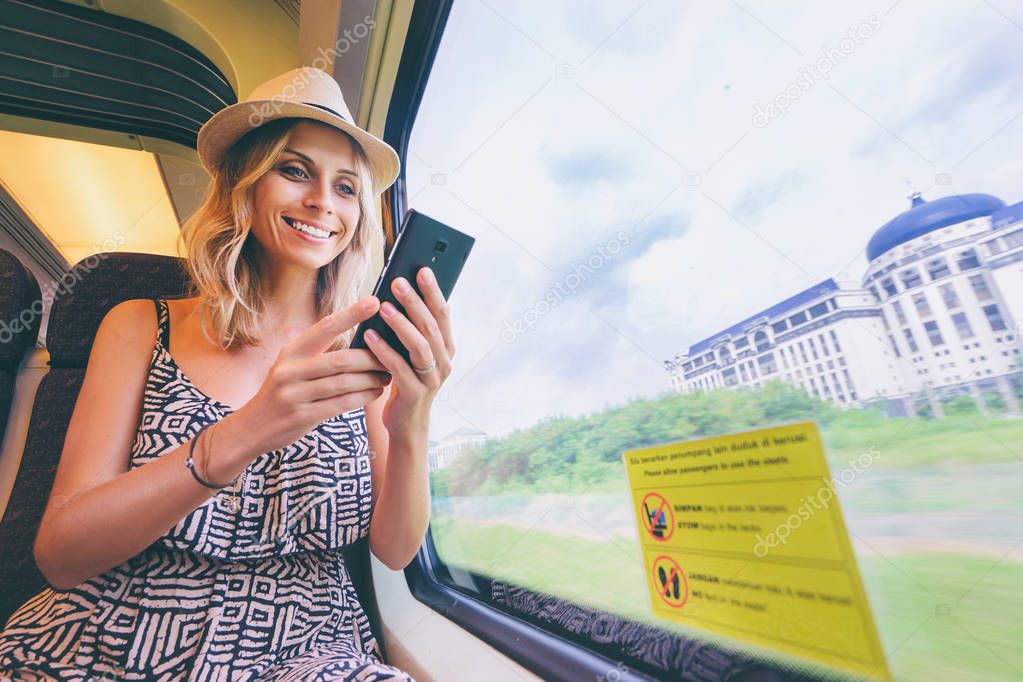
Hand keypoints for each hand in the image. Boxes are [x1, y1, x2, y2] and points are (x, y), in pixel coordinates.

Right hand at [237, 296, 391, 452]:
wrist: (252, 428)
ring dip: (371, 379)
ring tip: (387, 376)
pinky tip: (375, 393)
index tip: (374, 302)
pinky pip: (341, 404)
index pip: (325, 327)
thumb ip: (318, 355)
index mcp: (290, 352)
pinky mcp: (302, 416)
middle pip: (341, 359)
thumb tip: (360, 342)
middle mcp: (289, 370)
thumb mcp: (291, 367)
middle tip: (391, 357)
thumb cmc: (282, 393)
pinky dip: (363, 397)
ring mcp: (294, 394)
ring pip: (344, 383)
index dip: (351, 314)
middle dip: (371, 358)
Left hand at [363, 266, 454, 436]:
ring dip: (401, 324)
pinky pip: (400, 368)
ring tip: (383, 307)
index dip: (434, 292)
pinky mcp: (416, 394)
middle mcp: (444, 362)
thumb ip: (415, 329)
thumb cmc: (406, 380)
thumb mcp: (414, 353)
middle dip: (414, 302)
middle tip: (397, 282)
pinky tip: (369, 335)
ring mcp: (432, 379)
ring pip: (420, 346)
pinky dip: (385, 350)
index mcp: (446, 348)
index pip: (443, 314)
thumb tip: (404, 293)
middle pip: (431, 326)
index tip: (422, 270)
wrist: (406, 424)